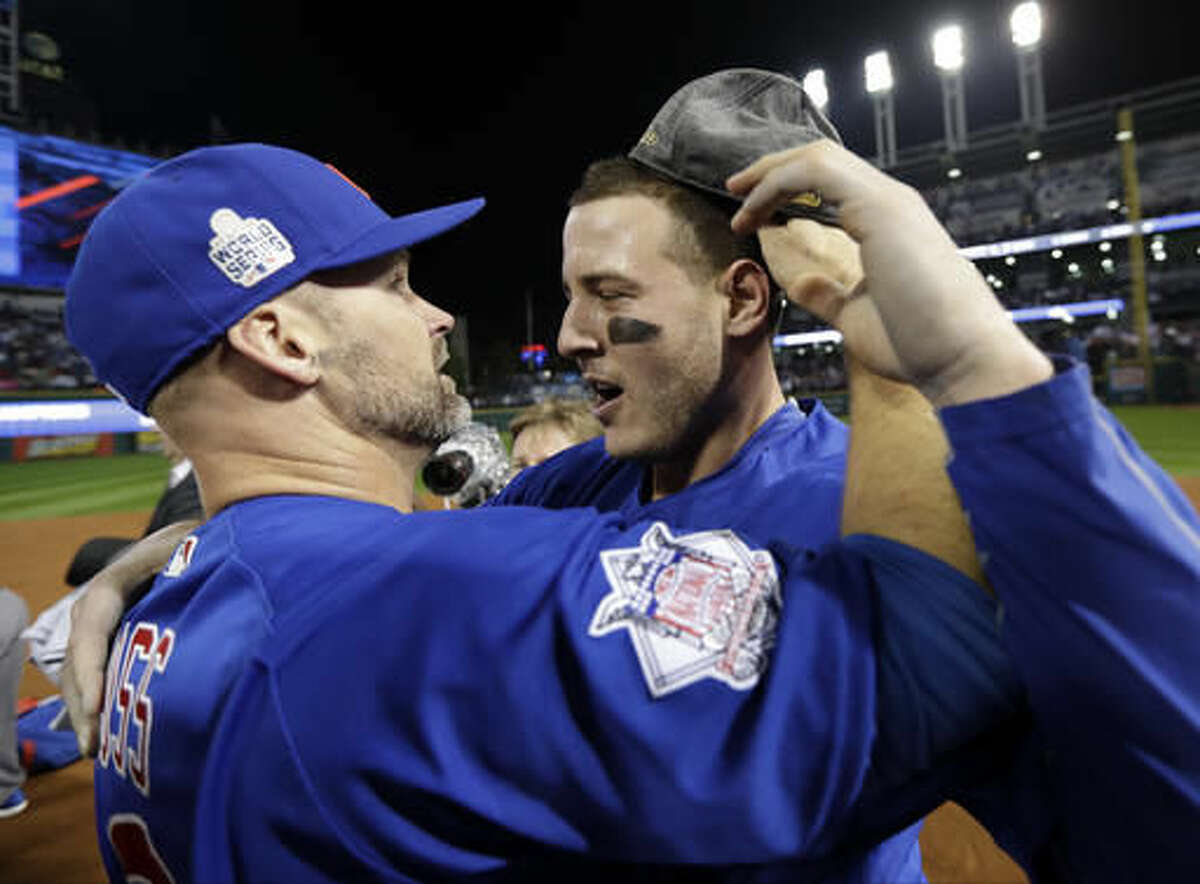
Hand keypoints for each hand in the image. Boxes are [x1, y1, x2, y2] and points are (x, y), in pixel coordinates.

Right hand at [62, 520, 197, 754]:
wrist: (183, 542)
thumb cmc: (192, 545)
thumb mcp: (192, 545)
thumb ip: (194, 558)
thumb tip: (214, 573)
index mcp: (112, 584)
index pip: (92, 627)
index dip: (92, 667)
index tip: (98, 705)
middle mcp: (94, 610)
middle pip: (80, 660)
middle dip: (85, 703)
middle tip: (94, 744)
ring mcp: (97, 630)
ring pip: (80, 675)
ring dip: (86, 713)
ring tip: (96, 751)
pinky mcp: (107, 646)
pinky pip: (93, 679)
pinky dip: (96, 709)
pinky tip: (105, 741)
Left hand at [729, 141, 1051, 406]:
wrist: (962, 359)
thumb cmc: (918, 346)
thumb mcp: (856, 317)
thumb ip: (828, 295)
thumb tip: (800, 282)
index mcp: (888, 224)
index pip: (833, 184)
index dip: (787, 188)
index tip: (752, 214)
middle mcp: (890, 203)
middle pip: (822, 159)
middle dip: (773, 170)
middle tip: (734, 189)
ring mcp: (888, 201)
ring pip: (818, 157)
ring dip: (770, 172)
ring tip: (737, 195)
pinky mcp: (881, 209)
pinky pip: (818, 172)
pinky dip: (779, 183)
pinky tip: (756, 212)